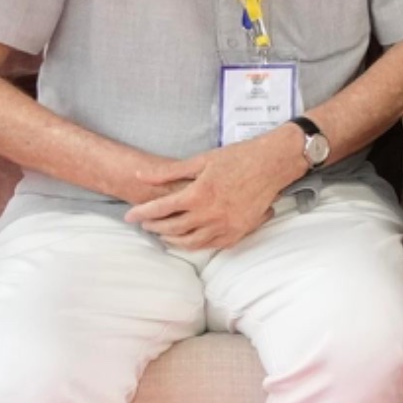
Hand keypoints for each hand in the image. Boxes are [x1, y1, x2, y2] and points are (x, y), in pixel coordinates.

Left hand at [127, 127, 306, 250]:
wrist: (273, 163)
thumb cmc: (239, 157)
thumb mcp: (201, 160)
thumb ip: (168, 172)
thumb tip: (140, 176)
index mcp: (198, 194)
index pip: (160, 209)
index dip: (141, 213)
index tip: (129, 216)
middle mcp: (210, 214)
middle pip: (172, 228)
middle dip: (154, 227)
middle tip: (145, 224)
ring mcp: (225, 225)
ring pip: (190, 242)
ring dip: (172, 239)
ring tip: (163, 234)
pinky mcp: (238, 231)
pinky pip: (211, 245)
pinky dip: (195, 245)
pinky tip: (189, 239)